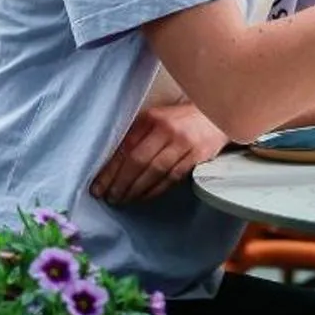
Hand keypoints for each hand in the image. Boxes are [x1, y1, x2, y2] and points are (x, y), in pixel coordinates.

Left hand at [91, 101, 229, 203]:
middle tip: (109, 197)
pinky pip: (172, 178)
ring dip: (136, 190)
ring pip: (154, 172)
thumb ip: (137, 136)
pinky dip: (155, 190)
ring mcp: (184, 143)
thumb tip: (111, 165)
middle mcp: (166, 129)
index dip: (110, 170)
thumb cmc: (180, 120)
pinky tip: (144, 197)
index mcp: (151, 118)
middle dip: (120, 183)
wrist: (216, 115)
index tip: (97, 186)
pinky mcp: (197, 156)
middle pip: (138, 161)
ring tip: (123, 200)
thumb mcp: (156, 119)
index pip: (125, 147)